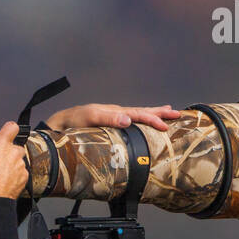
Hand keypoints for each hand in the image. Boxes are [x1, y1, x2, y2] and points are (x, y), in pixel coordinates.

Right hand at [0, 121, 28, 200]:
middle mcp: (14, 152)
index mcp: (1, 144)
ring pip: (17, 159)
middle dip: (6, 151)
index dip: (8, 128)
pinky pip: (20, 172)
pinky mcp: (24, 176)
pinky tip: (3, 179)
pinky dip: (14, 175)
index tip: (4, 132)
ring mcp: (20, 165)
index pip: (11, 127)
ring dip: (10, 163)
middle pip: (13, 145)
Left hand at [45, 103, 182, 131]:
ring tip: (168, 112)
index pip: (139, 114)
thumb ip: (109, 118)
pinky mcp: (110, 124)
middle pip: (143, 111)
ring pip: (138, 114)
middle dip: (160, 113)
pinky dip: (142, 119)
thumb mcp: (90, 118)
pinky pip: (131, 120)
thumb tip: (128, 120)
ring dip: (154, 114)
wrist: (60, 123)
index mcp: (116, 111)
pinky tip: (143, 122)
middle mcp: (117, 113)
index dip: (153, 119)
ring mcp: (114, 118)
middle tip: (178, 114)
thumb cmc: (74, 121)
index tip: (165, 126)